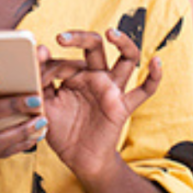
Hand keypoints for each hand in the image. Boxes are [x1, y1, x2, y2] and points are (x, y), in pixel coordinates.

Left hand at [38, 29, 161, 179]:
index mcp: (75, 75)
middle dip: (80, 38)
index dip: (47, 68)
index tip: (35, 80)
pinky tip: (156, 62)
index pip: (63, 61)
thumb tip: (39, 51)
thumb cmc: (62, 131)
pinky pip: (144, 91)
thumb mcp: (45, 105)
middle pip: (94, 47)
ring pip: (126, 59)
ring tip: (111, 33)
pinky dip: (154, 77)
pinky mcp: (123, 106)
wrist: (79, 160)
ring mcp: (112, 90)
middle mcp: (96, 77)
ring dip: (123, 43)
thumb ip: (40, 81)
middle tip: (61, 38)